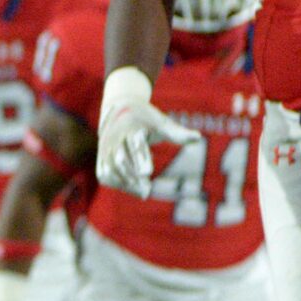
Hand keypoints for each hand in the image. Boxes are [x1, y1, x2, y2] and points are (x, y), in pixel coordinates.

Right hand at [96, 65, 191, 192]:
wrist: (119, 108)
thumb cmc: (146, 118)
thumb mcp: (161, 123)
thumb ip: (177, 133)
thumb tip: (198, 138)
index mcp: (132, 126)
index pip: (135, 143)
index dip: (140, 158)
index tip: (148, 173)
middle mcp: (115, 137)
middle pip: (120, 159)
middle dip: (132, 175)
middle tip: (147, 189)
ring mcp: (106, 148)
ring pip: (111, 169)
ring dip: (126, 183)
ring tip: (144, 192)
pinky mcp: (102, 157)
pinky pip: (104, 174)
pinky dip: (117, 184)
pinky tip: (134, 189)